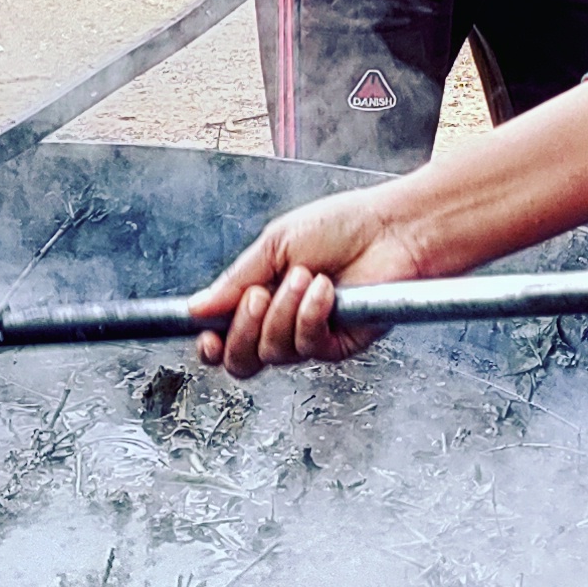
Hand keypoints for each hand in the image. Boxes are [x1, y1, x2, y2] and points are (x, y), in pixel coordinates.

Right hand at [185, 186, 444, 376]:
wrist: (392, 229)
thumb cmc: (342, 226)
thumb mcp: (276, 243)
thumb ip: (236, 279)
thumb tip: (195, 308)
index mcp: (263, 297)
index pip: (226, 338)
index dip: (210, 344)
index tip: (205, 335)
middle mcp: (283, 323)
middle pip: (242, 360)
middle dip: (242, 330)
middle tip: (258, 295)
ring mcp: (311, 337)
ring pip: (273, 354)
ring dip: (282, 312)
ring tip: (306, 276)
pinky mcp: (340, 345)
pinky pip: (309, 347)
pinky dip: (310, 316)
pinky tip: (326, 291)